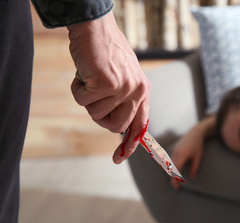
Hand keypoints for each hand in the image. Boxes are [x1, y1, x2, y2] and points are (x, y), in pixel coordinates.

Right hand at [67, 11, 149, 163]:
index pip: (140, 125)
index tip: (118, 158)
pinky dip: (76, 88)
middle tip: (94, 97)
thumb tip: (120, 126)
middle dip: (100, 117)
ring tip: (91, 77)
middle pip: (116, 126)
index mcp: (143, 91)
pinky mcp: (105, 84)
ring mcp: (122, 88)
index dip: (129, 144)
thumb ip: (125, 99)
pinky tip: (83, 73)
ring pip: (96, 114)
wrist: (95, 27)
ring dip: (87, 99)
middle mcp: (137, 91)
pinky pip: (82, 101)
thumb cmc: (106, 52)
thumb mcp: (123, 76)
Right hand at [170, 128, 204, 188]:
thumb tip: (193, 178)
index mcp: (183, 155)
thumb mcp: (198, 157)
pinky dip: (171, 167)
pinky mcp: (174, 149)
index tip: (176, 186)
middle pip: (171, 168)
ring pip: (170, 164)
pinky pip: (171, 160)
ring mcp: (174, 150)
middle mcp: (176, 153)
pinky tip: (174, 171)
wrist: (195, 133)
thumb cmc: (198, 145)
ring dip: (171, 173)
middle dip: (172, 178)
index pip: (176, 169)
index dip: (175, 179)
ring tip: (175, 181)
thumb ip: (195, 167)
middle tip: (175, 187)